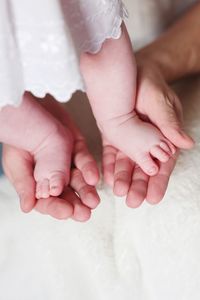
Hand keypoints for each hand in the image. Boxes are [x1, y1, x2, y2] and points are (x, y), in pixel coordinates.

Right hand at [2, 95, 99, 220]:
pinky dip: (89, 169)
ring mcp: (67, 162)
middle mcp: (53, 175)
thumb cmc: (18, 137)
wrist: (30, 108)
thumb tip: (28, 207)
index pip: (47, 201)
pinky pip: (85, 161)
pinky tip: (92, 178)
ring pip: (78, 181)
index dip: (56, 208)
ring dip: (86, 191)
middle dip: (76, 205)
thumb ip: (26, 184)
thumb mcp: (17, 163)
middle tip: (84, 213)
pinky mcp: (78, 148)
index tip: (66, 212)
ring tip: (93, 201)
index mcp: (36, 182)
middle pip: (66, 194)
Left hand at [102, 56, 192, 206]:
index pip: (162, 164)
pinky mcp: (114, 133)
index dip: (158, 181)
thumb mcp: (162, 102)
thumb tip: (186, 144)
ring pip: (127, 163)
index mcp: (162, 137)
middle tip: (132, 201)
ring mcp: (129, 138)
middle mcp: (146, 141)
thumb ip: (170, 124)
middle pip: (143, 168)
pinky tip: (107, 176)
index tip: (153, 198)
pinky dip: (109, 164)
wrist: (134, 70)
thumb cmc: (152, 84)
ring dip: (123, 178)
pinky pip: (111, 151)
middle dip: (138, 185)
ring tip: (119, 192)